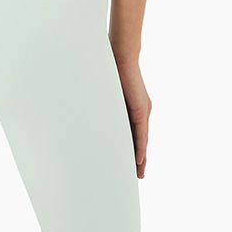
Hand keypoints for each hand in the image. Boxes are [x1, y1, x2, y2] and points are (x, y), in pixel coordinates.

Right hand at [114, 58, 151, 178]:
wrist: (121, 57)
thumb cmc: (111, 71)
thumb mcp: (107, 94)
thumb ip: (105, 106)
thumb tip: (89, 111)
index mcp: (132, 109)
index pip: (133, 134)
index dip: (132, 150)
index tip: (129, 164)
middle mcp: (140, 112)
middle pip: (140, 141)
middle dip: (138, 159)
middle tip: (136, 175)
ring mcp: (142, 111)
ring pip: (142, 140)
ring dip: (140, 157)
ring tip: (138, 172)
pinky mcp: (141, 110)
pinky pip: (142, 134)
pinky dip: (140, 147)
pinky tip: (138, 159)